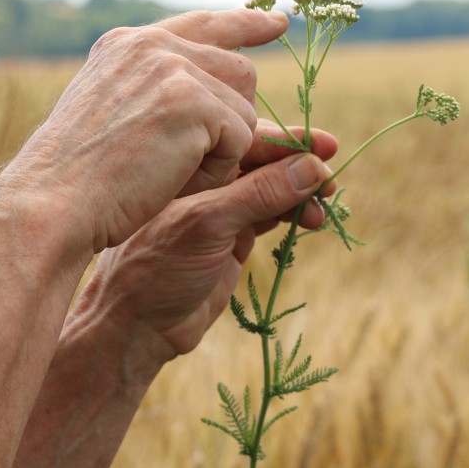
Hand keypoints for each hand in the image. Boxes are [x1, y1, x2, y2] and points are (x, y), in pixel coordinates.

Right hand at [0, 9, 288, 254]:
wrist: (53, 201)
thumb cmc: (79, 178)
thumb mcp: (110, 113)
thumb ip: (153, 89)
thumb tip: (219, 82)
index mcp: (129, 44)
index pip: (204, 23)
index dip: (245, 22)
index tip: (279, 22)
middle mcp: (153, 44)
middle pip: (239, 72)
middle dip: (230, 121)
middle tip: (184, 162)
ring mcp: (173, 68)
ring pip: (243, 109)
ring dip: (222, 150)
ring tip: (169, 171)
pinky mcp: (193, 100)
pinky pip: (240, 138)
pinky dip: (218, 169)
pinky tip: (174, 178)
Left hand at [77, 123, 338, 367]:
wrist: (134, 328)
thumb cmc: (155, 268)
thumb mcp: (208, 224)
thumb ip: (259, 194)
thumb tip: (313, 168)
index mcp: (192, 166)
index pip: (248, 140)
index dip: (290, 141)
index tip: (327, 146)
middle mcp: (208, 182)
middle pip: (266, 162)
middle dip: (302, 167)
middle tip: (333, 178)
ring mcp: (221, 211)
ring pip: (273, 190)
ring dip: (302, 195)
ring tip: (324, 208)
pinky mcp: (232, 240)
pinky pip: (271, 216)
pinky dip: (294, 216)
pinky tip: (312, 221)